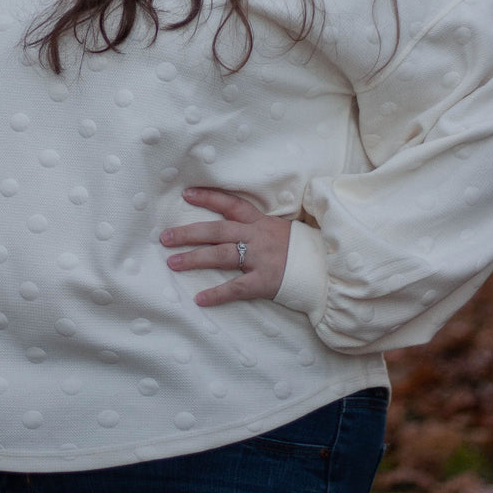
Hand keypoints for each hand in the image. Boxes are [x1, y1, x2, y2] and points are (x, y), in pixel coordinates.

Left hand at [159, 186, 290, 306]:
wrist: (327, 269)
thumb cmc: (302, 249)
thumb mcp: (281, 229)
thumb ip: (258, 226)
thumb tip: (235, 224)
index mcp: (261, 222)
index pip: (231, 204)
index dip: (208, 198)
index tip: (186, 194)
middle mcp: (257, 236)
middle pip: (217, 230)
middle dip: (189, 233)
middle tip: (164, 237)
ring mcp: (260, 258)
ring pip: (222, 255)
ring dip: (194, 258)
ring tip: (172, 263)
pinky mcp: (265, 281)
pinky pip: (237, 287)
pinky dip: (217, 293)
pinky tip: (200, 298)